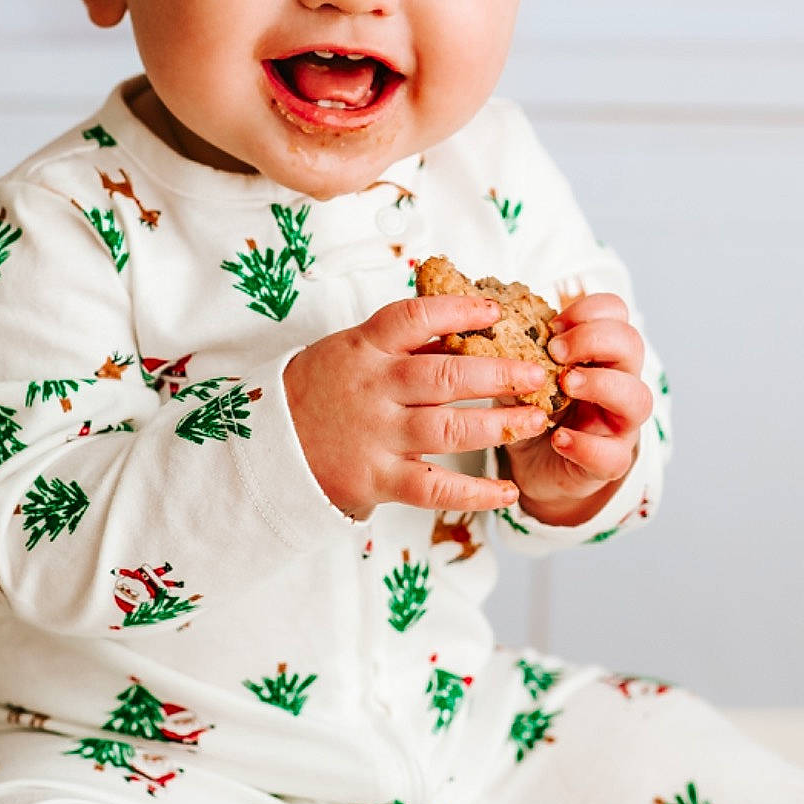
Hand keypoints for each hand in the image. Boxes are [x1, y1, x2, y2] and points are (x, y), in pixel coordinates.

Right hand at [283, 293, 551, 521]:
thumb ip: (400, 344)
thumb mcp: (348, 352)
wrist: (265, 448)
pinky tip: (507, 490)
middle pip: (444, 376)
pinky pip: (434, 488)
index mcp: (364, 349)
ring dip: (498, 425)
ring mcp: (376, 436)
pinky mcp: (377, 479)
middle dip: (498, 374)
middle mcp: (373, 390)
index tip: (496, 312)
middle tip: (539, 374)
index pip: (414, 319)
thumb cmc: (318, 391)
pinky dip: (475, 492)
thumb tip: (463, 324)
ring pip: (447, 430)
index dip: (458, 311)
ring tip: (536, 420)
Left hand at [498, 292, 652, 522]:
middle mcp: (618, 382)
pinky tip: (558, 439)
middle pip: (632, 344)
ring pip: (638, 398)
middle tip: (556, 352)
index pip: (616, 312)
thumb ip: (516, 353)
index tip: (553, 324)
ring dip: (602, 385)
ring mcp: (620, 423)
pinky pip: (613, 455)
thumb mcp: (523, 376)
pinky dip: (586, 445)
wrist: (537, 467)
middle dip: (594, 339)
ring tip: (566, 385)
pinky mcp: (611, 462)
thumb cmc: (536, 412)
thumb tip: (483, 326)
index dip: (589, 309)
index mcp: (599, 352)